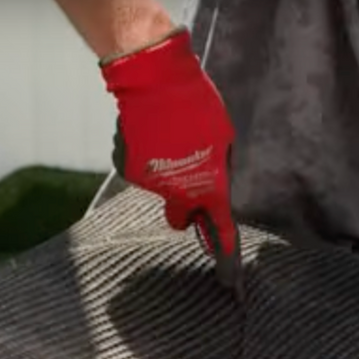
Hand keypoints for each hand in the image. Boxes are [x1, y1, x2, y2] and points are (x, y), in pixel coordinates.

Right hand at [100, 27, 238, 285]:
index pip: (220, 226)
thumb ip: (220, 166)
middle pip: (180, 214)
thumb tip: (217, 181)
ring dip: (165, 173)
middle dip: (185, 205)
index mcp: (207, 185)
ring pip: (160, 189)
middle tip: (189, 176)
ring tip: (168, 138)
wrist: (153, 78)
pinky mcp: (127, 166)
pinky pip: (140, 171)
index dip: (225, 250)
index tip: (231, 280)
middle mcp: (176, 191)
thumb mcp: (223, 137)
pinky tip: (149, 134)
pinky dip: (145, 159)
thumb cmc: (197, 104)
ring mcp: (148, 182)